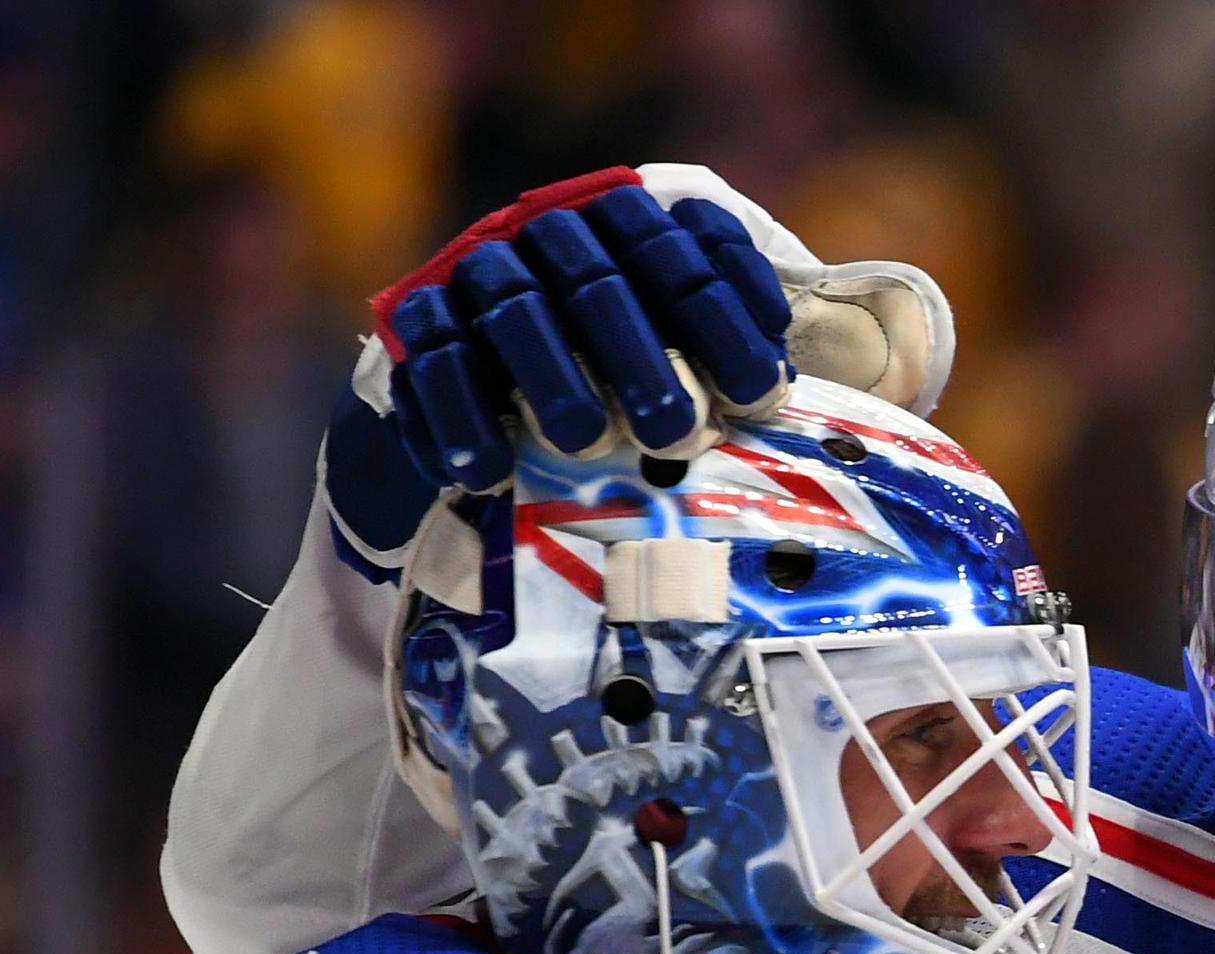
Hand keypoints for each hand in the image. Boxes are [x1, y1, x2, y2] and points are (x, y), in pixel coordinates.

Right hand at [372, 166, 797, 487]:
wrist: (484, 383)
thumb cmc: (611, 367)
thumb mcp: (678, 342)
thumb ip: (730, 346)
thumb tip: (796, 386)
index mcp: (621, 221)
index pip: (677, 253)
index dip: (724, 319)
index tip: (762, 392)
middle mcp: (548, 233)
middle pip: (595, 282)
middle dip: (640, 357)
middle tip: (676, 430)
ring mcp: (479, 274)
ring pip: (515, 313)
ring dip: (553, 379)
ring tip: (588, 443)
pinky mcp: (417, 324)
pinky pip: (436, 361)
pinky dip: (460, 416)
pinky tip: (488, 473)